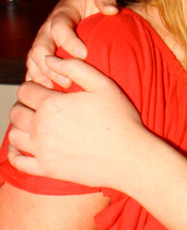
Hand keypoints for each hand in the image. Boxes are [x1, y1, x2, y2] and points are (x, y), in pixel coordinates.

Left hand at [8, 58, 143, 189]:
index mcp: (52, 104)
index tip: (45, 91)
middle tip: (39, 107)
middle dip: (24, 106)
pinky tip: (23, 147)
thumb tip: (48, 59)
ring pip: (14, 135)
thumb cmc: (121, 121)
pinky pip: (17, 161)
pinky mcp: (47, 169)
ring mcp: (42, 150)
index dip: (33, 87)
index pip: (25, 90)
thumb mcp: (104, 85)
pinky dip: (14, 153)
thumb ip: (74, 68)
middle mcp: (42, 127)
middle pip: (16, 112)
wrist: (130, 158)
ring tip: (35, 125)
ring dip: (21, 127)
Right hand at [26, 0, 118, 87]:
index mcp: (61, 13)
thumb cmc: (92, 5)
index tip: (84, 54)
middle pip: (40, 47)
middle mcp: (47, 29)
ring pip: (33, 61)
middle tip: (68, 80)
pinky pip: (33, 70)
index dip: (69, 40)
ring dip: (44, 76)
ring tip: (59, 89)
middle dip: (52, 65)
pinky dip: (38, 82)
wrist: (84, 13)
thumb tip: (111, 9)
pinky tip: (49, 94)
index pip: (59, 26)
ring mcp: (42, 43)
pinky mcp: (41, 57)